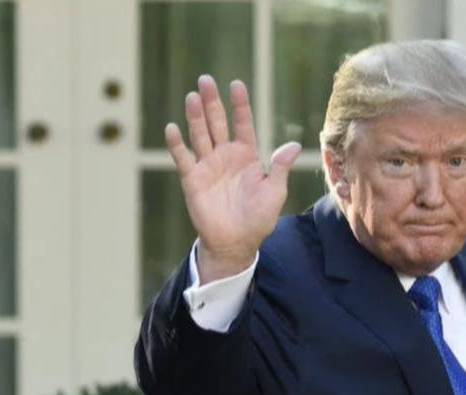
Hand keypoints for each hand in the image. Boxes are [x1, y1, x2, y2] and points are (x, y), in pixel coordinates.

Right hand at [164, 75, 301, 280]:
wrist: (236, 242)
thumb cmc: (259, 218)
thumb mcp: (275, 191)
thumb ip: (280, 167)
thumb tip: (294, 144)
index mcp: (247, 157)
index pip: (242, 125)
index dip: (239, 105)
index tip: (236, 84)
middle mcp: (225, 156)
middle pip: (218, 123)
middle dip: (212, 102)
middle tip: (205, 79)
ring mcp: (207, 166)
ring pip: (199, 135)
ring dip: (195, 117)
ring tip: (192, 97)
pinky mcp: (192, 179)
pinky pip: (182, 158)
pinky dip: (176, 144)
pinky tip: (172, 128)